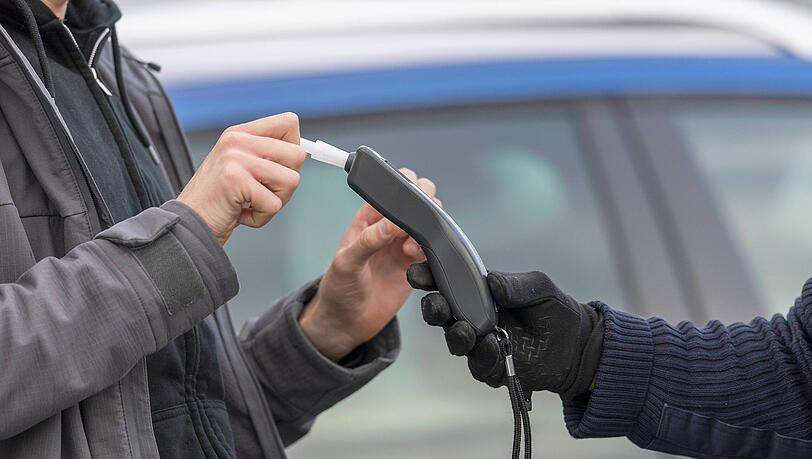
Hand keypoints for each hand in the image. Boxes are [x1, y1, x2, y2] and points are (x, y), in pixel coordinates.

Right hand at [177, 113, 304, 244]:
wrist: (187, 225)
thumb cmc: (218, 201)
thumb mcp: (240, 167)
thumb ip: (267, 155)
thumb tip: (303, 152)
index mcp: (240, 133)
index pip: (289, 122)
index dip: (294, 149)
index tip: (278, 168)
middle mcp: (237, 140)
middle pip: (297, 155)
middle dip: (286, 184)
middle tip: (261, 194)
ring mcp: (235, 158)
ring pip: (291, 181)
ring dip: (275, 202)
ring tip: (250, 204)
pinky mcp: (235, 180)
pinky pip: (274, 205)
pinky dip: (261, 218)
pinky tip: (240, 214)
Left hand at [299, 170, 439, 361]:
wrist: (347, 322)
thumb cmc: (338, 288)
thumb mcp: (346, 262)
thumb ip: (367, 241)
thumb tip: (389, 224)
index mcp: (368, 218)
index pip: (391, 191)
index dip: (403, 188)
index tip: (405, 200)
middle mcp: (388, 228)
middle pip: (416, 201)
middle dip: (422, 204)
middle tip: (414, 221)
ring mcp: (402, 245)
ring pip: (427, 223)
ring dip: (427, 228)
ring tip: (410, 247)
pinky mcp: (414, 264)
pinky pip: (430, 248)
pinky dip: (430, 250)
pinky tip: (416, 258)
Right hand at [407, 265, 603, 399]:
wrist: (576, 346)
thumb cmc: (554, 310)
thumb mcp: (539, 286)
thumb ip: (516, 284)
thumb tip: (493, 283)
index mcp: (477, 293)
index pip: (446, 283)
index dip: (429, 277)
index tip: (419, 273)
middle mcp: (472, 318)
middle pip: (441, 314)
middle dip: (433, 308)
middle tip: (437, 304)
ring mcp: (479, 344)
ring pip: (455, 342)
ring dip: (456, 336)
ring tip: (465, 330)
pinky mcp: (492, 368)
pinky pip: (479, 364)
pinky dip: (482, 355)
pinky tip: (491, 346)